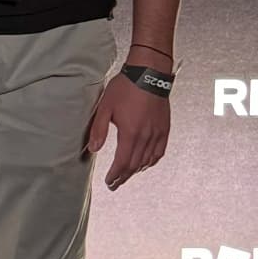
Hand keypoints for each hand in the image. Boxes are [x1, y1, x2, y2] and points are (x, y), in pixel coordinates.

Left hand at [85, 69, 171, 190]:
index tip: (109, 182)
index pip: (123, 162)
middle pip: (135, 165)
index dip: (115, 175)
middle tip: (114, 184)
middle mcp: (146, 137)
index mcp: (131, 133)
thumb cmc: (125, 88)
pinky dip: (151, 161)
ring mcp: (157, 134)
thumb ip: (99, 129)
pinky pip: (159, 152)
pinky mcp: (165, 129)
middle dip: (124, 176)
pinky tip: (146, 163)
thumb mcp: (106, 106)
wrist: (150, 74)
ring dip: (136, 170)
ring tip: (126, 175)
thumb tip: (93, 149)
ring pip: (148, 160)